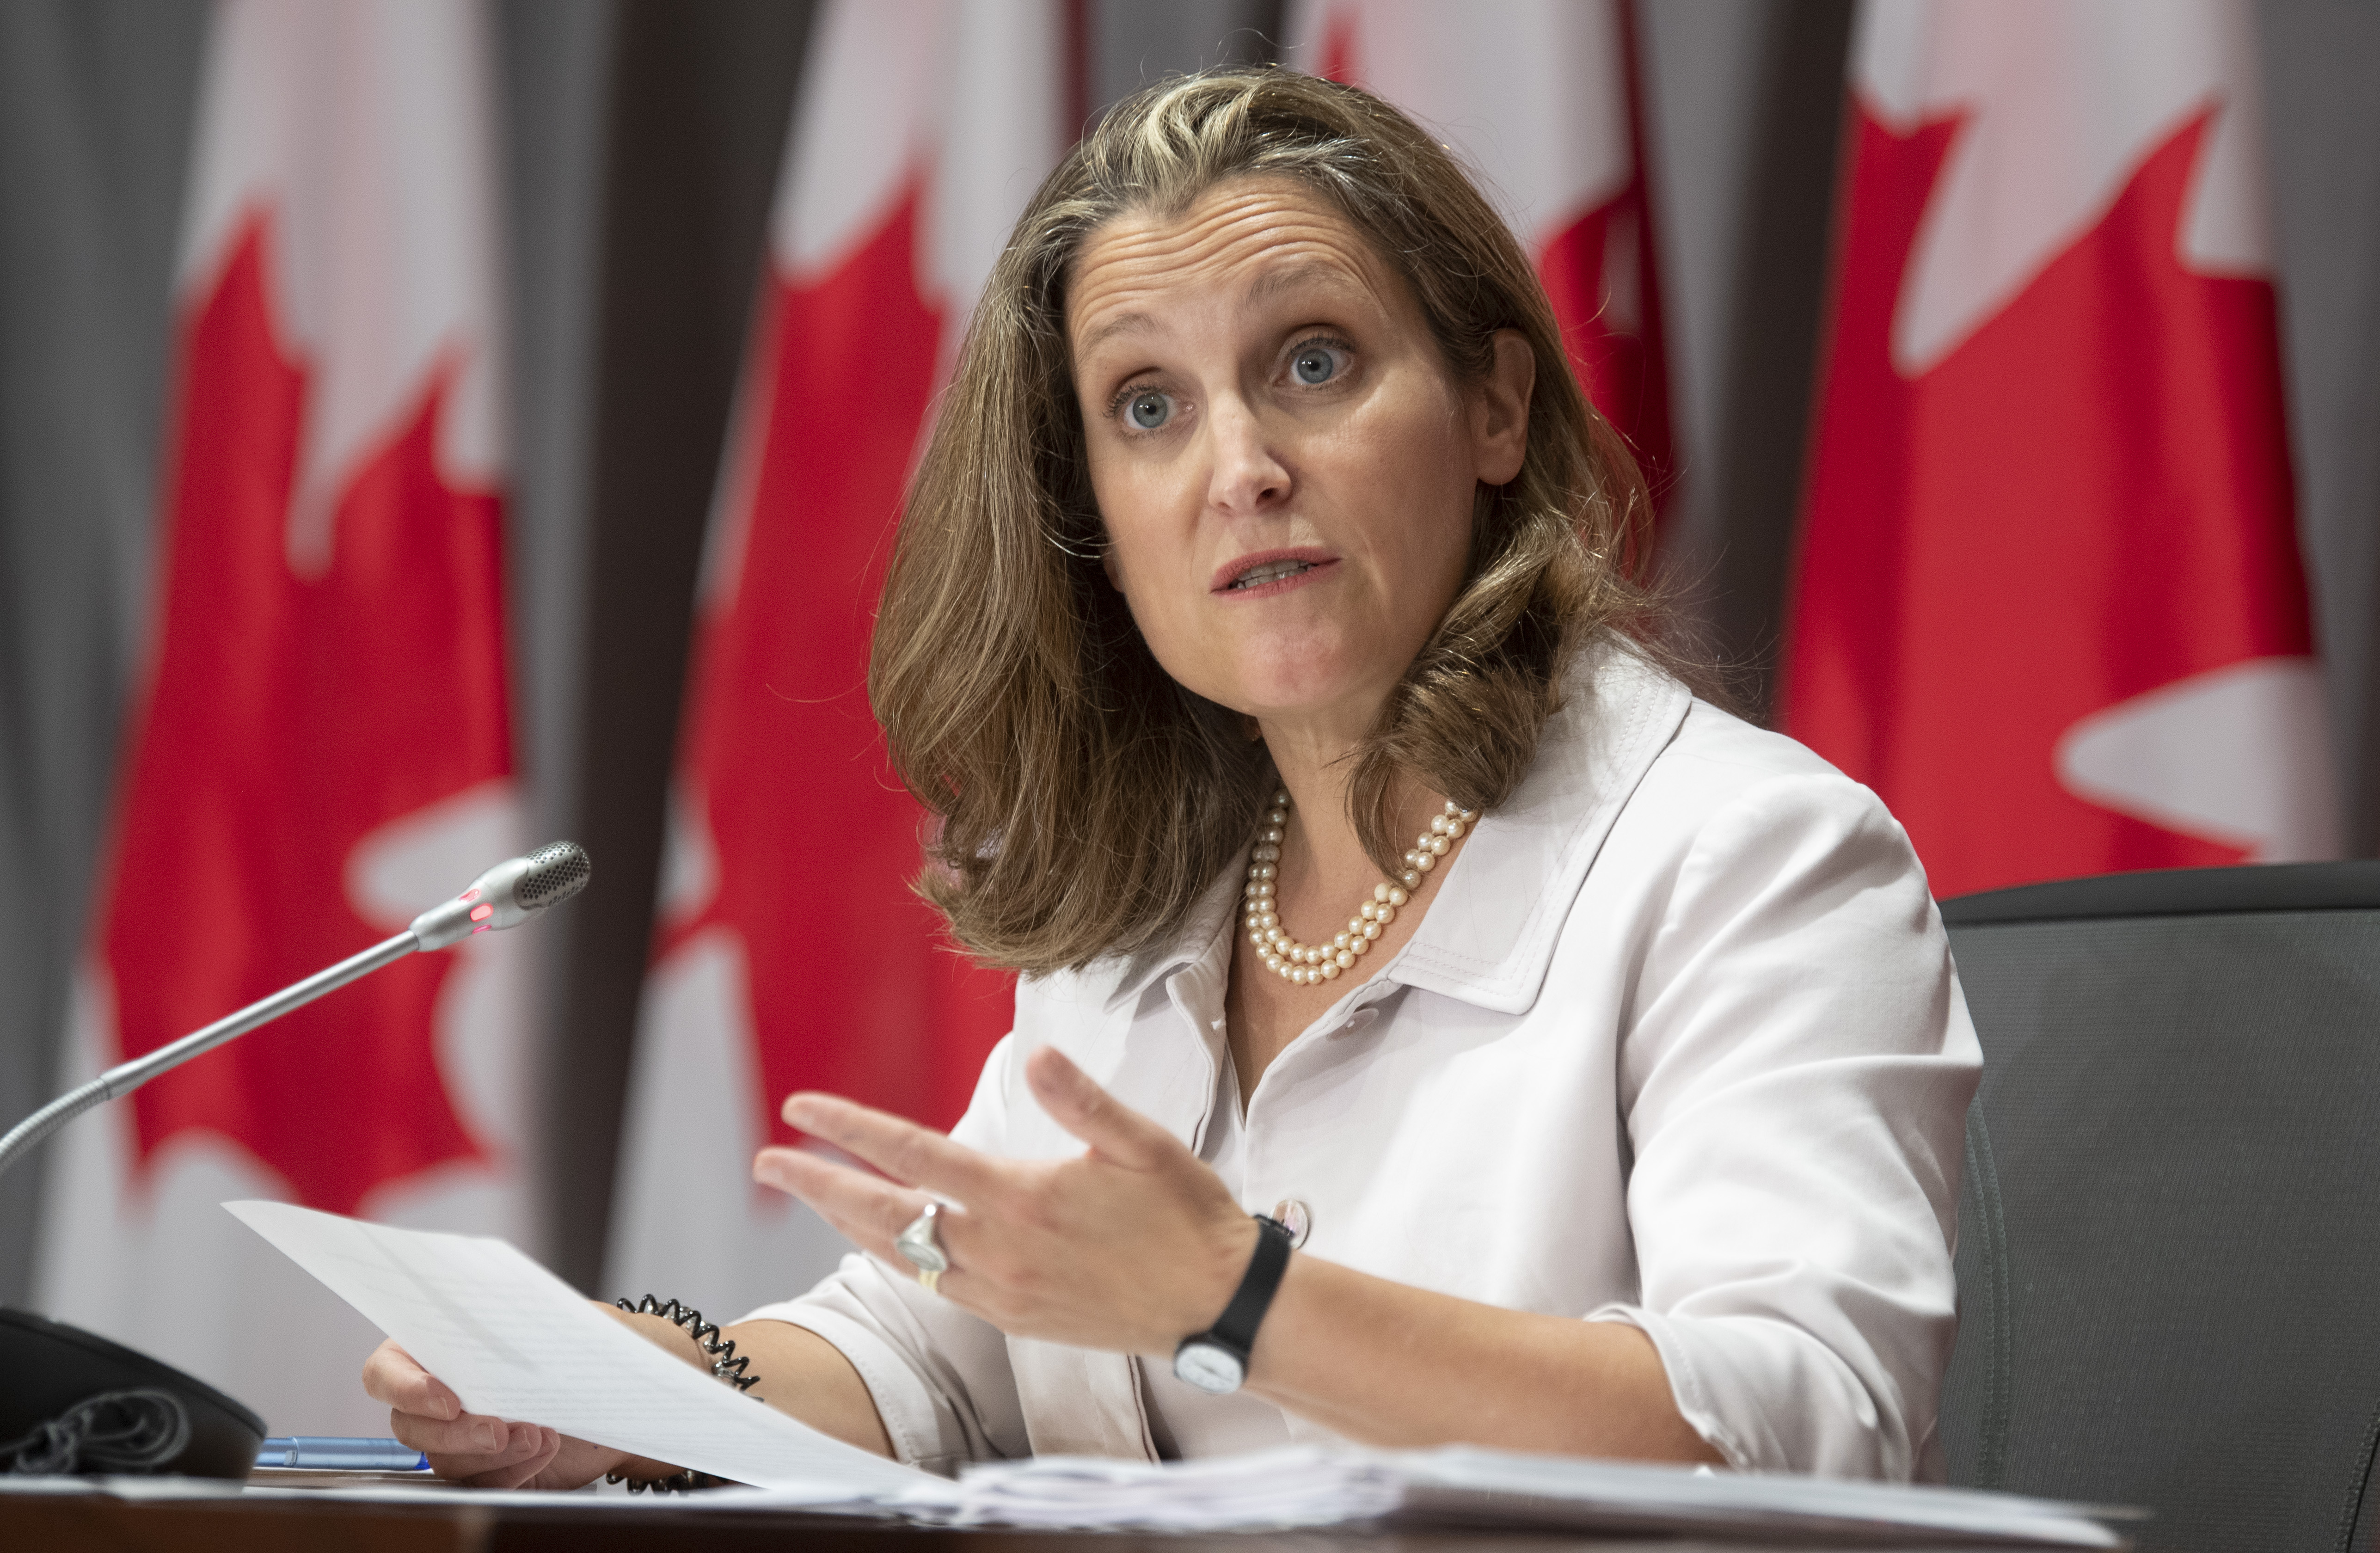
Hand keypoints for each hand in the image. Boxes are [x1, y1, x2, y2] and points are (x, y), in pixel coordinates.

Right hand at [361, 1338, 649, 1488]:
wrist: (622, 1395)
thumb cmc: (581, 1347)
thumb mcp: (558, 1320)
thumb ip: (524, 1314)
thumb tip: (505, 1307)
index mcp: (436, 1348)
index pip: (386, 1371)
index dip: (405, 1388)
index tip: (448, 1400)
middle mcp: (437, 1397)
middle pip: (411, 1427)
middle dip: (458, 1432)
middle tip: (499, 1428)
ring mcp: (459, 1438)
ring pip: (446, 1461)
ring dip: (495, 1453)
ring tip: (539, 1433)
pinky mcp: (487, 1470)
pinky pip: (481, 1484)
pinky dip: (514, 1470)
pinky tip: (546, 1449)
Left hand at [753, 1046, 1259, 1354]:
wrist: (1219, 1307)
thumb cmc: (1186, 1217)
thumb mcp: (1144, 1143)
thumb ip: (1084, 1101)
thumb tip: (1040, 1055)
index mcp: (1023, 1198)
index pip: (913, 1155)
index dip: (850, 1129)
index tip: (800, 1107)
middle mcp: (999, 1251)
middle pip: (885, 1216)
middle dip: (819, 1187)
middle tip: (768, 1163)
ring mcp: (1003, 1292)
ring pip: (904, 1258)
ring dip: (850, 1225)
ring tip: (815, 1197)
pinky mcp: (1017, 1320)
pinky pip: (938, 1288)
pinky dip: (902, 1262)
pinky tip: (890, 1246)